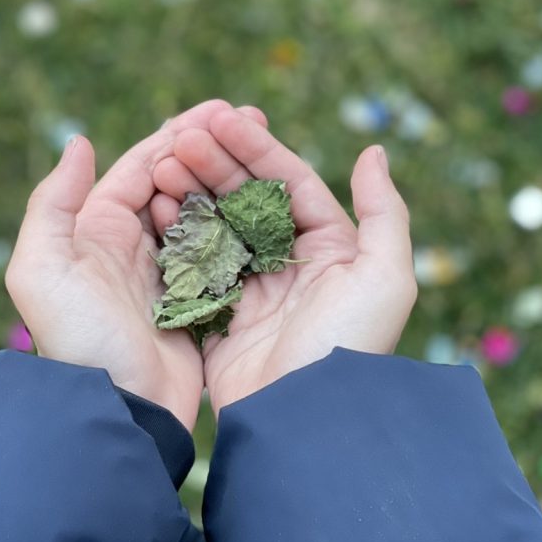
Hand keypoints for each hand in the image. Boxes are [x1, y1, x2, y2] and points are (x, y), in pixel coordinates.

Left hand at [5, 100, 266, 431]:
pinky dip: (241, 223)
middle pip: (177, 181)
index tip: (222, 108)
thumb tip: (79, 141)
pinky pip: (221, 250)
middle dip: (213, 147)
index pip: (143, 166)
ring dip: (230, 178)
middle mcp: (131, 245)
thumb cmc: (77, 339)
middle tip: (254, 119)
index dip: (181, 133)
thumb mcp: (43, 268)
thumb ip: (52, 203)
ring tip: (267, 150)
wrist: (115, 412)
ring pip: (202, 210)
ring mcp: (166, 273)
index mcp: (97, 229)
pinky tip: (267, 204)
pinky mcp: (195, 301)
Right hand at [151, 109, 416, 415]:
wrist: (303, 424)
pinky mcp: (221, 311)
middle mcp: (291, 263)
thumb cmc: (349, 346)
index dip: (255, 146)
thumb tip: (373, 151)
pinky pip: (196, 258)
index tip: (219, 117)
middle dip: (216, 161)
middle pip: (248, 195)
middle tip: (182, 135)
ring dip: (193, 188)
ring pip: (218, 221)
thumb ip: (385, 211)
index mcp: (330, 248)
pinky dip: (177, 229)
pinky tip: (157, 203)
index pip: (289, 181)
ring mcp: (252, 286)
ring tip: (165, 160)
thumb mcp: (385, 278)